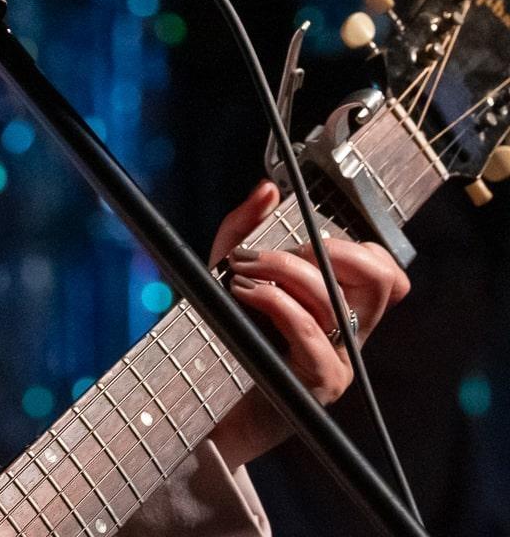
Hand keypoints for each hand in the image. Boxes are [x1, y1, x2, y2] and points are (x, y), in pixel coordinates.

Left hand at [202, 180, 411, 466]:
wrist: (205, 403)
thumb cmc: (226, 335)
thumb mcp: (228, 273)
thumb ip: (245, 229)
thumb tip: (267, 188)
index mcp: (342, 308)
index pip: (386, 271)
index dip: (355, 246)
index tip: (305, 240)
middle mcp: (351, 335)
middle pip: (380, 279)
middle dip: (328, 251)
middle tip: (275, 252)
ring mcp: (339, 361)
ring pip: (336, 301)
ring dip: (284, 271)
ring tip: (240, 270)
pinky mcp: (317, 384)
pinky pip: (310, 332)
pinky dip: (274, 302)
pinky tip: (243, 292)